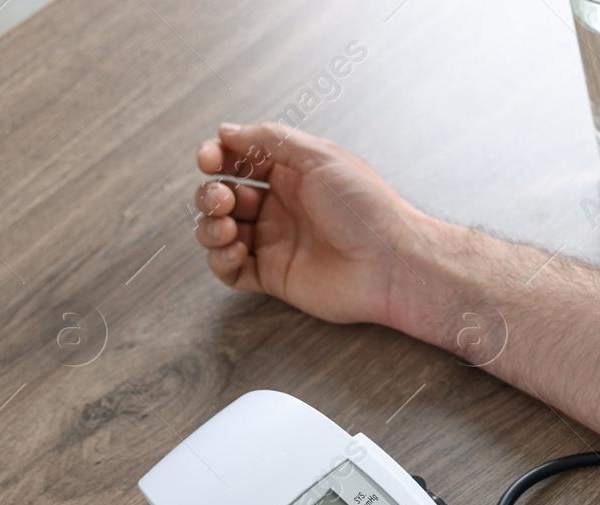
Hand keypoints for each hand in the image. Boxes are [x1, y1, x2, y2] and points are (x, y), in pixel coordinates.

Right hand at [193, 122, 445, 330]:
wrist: (391, 262)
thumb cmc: (366, 208)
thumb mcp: (320, 157)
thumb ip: (271, 140)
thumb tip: (227, 131)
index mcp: (292, 176)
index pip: (238, 162)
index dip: (216, 158)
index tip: (208, 160)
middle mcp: (281, 208)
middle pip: (224, 197)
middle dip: (212, 195)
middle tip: (225, 200)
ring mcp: (276, 243)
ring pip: (220, 232)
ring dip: (209, 226)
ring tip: (227, 227)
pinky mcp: (274, 277)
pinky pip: (230, 270)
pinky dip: (220, 260)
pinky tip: (236, 250)